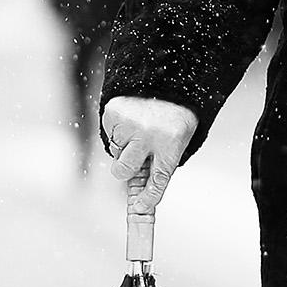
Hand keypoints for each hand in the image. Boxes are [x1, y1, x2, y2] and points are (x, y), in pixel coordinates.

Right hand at [101, 96, 198, 215]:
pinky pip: (108, 134)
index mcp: (171, 144)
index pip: (159, 179)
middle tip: (134, 156)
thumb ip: (160, 165)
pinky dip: (117, 129)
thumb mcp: (177, 141)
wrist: (168, 78)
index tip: (141, 208)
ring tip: (140, 127)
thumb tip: (139, 198)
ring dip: (124, 144)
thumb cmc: (173, 118)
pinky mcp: (114, 112)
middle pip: (124, 170)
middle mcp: (149, 135)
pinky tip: (131, 117)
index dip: (149, 197)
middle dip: (125, 168)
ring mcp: (129, 123)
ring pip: (115, 152)